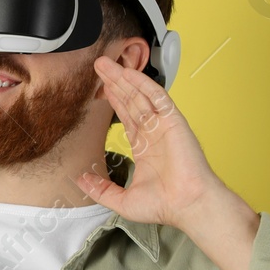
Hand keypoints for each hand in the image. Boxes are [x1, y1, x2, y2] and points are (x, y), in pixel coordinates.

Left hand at [75, 55, 229, 229]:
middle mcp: (155, 134)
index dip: (114, 102)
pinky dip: (143, 84)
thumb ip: (100, 189)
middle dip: (115, 84)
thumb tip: (80, 180)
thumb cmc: (165, 205)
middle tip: (100, 67)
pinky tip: (129, 73)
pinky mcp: (174, 122)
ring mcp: (165, 126)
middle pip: (132, 101)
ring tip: (107, 64)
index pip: (126, 118)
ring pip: (141, 96)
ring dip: (124, 78)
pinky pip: (158, 98)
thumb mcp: (122, 200)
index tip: (101, 89)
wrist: (188, 205)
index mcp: (146, 148)